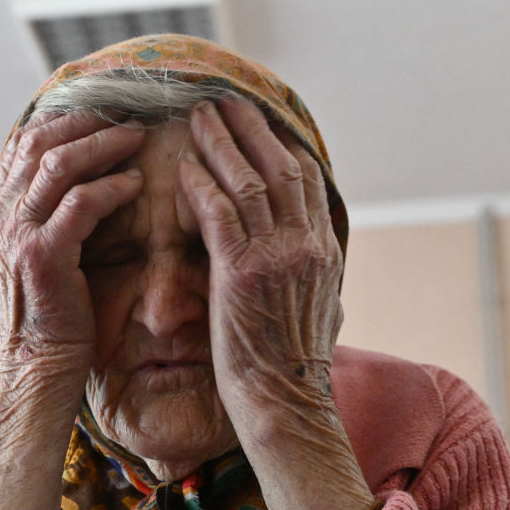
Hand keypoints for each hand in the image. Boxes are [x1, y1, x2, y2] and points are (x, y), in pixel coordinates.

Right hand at [0, 112, 145, 375]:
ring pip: (58, 163)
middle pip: (38, 142)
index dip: (63, 121)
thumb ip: (38, 219)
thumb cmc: (45, 318)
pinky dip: (111, 188)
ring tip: (136, 137)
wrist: (36, 368)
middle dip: (85, 122)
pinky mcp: (43, 255)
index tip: (102, 112)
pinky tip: (135, 184)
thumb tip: (74, 182)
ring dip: (102, 144)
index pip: (21, 144)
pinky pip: (81, 203)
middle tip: (125, 115)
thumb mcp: (29, 259)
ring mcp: (14, 234)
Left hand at [178, 98, 343, 421]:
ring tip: (199, 117)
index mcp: (324, 253)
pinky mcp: (242, 274)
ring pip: (248, 181)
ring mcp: (278, 257)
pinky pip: (220, 213)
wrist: (286, 407)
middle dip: (251, 129)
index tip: (259, 124)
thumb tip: (321, 268)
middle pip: (279, 167)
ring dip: (221, 143)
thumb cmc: (294, 371)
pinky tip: (185, 166)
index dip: (280, 145)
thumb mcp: (320, 315)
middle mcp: (307, 247)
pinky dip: (202, 184)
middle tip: (225, 102)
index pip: (306, 182)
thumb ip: (318, 280)